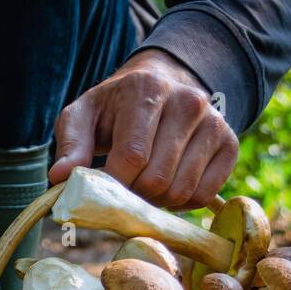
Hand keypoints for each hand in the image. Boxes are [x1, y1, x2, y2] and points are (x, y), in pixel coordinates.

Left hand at [49, 48, 238, 210]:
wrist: (161, 86)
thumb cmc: (114, 109)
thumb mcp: (82, 116)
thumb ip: (71, 145)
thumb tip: (60, 177)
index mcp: (147, 90)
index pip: (132, 157)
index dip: (114, 186)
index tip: (101, 190)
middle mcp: (188, 102)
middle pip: (157, 179)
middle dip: (134, 195)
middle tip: (124, 186)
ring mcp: (214, 122)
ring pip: (182, 191)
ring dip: (157, 202)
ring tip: (144, 184)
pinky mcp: (230, 144)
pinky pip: (204, 195)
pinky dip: (182, 202)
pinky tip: (168, 184)